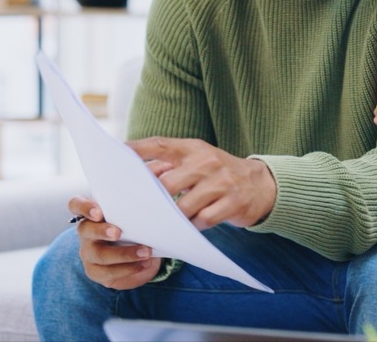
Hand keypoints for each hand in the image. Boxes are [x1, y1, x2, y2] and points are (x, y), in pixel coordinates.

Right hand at [70, 195, 160, 289]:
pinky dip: (128, 268)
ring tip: (145, 252)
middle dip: (101, 231)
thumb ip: (143, 200)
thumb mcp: (137, 212)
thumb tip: (163, 184)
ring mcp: (88, 253)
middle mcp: (86, 232)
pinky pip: (108, 272)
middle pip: (85, 230)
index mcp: (92, 213)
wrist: (139, 254)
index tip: (98, 212)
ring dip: (124, 254)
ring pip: (99, 254)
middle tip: (118, 232)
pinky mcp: (95, 271)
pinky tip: (143, 264)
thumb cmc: (136, 226)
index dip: (84, 207)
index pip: (77, 205)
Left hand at [127, 137, 276, 229]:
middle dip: (150, 200)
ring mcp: (221, 182)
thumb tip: (135, 175)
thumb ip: (172, 165)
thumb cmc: (219, 174)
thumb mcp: (199, 161)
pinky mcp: (233, 203)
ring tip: (161, 225)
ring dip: (171, 219)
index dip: (135, 150)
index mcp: (193, 149)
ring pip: (183, 206)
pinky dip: (192, 228)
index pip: (159, 145)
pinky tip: (187, 230)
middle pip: (167, 183)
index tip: (115, 157)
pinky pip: (203, 221)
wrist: (262, 185)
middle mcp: (207, 162)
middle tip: (136, 212)